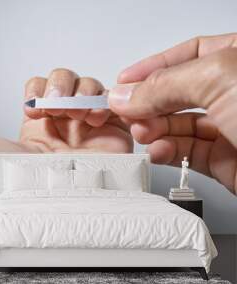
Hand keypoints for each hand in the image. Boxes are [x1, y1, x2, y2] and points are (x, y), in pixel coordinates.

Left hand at [0, 68, 132, 198]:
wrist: (38, 211)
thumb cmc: (4, 184)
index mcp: (36, 130)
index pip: (42, 89)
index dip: (38, 89)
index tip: (33, 110)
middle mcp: (64, 130)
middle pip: (68, 83)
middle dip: (61, 85)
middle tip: (56, 107)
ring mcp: (89, 135)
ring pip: (92, 90)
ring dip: (83, 92)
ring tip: (76, 115)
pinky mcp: (112, 140)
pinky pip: (117, 107)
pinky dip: (107, 102)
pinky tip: (93, 118)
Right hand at [108, 33, 236, 193]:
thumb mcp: (219, 78)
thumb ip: (164, 84)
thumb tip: (126, 93)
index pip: (187, 55)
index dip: (152, 66)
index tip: (124, 80)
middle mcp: (234, 93)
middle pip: (177, 92)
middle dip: (148, 101)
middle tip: (127, 110)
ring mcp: (230, 128)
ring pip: (177, 124)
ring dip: (153, 127)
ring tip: (141, 131)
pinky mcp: (225, 160)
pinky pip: (184, 152)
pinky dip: (165, 151)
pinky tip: (157, 149)